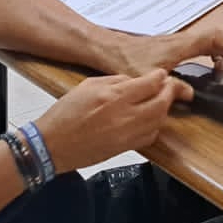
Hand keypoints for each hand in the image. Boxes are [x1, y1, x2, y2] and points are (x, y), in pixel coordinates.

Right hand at [36, 70, 184, 173]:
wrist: (52, 145)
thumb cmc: (65, 115)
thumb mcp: (88, 85)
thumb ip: (115, 81)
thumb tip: (135, 81)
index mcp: (114, 96)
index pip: (150, 83)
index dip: (161, 77)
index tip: (162, 74)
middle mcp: (124, 116)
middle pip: (161, 102)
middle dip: (169, 92)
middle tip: (168, 87)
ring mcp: (127, 134)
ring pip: (160, 120)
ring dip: (164, 109)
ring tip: (160, 101)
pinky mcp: (126, 148)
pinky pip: (151, 136)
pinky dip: (155, 126)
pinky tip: (150, 119)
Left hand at [112, 27, 222, 79]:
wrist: (109, 48)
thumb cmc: (124, 58)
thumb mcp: (149, 77)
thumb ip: (171, 87)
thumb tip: (190, 94)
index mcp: (181, 46)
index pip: (217, 39)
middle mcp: (182, 41)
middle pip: (218, 40)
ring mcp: (177, 42)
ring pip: (209, 42)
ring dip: (222, 55)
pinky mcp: (172, 47)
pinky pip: (199, 47)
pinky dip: (210, 56)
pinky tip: (205, 71)